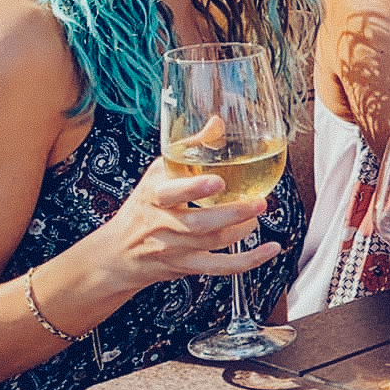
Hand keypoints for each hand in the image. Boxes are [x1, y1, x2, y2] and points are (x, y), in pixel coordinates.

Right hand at [92, 157, 281, 294]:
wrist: (118, 253)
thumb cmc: (144, 205)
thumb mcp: (157, 174)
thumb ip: (188, 148)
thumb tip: (217, 122)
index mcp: (153, 196)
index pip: (170, 193)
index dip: (194, 189)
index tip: (218, 181)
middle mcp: (162, 225)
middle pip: (198, 224)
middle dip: (232, 214)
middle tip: (258, 202)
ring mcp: (174, 249)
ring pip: (212, 243)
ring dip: (242, 230)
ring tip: (258, 213)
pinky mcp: (186, 266)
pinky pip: (220, 268)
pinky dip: (248, 261)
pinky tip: (271, 249)